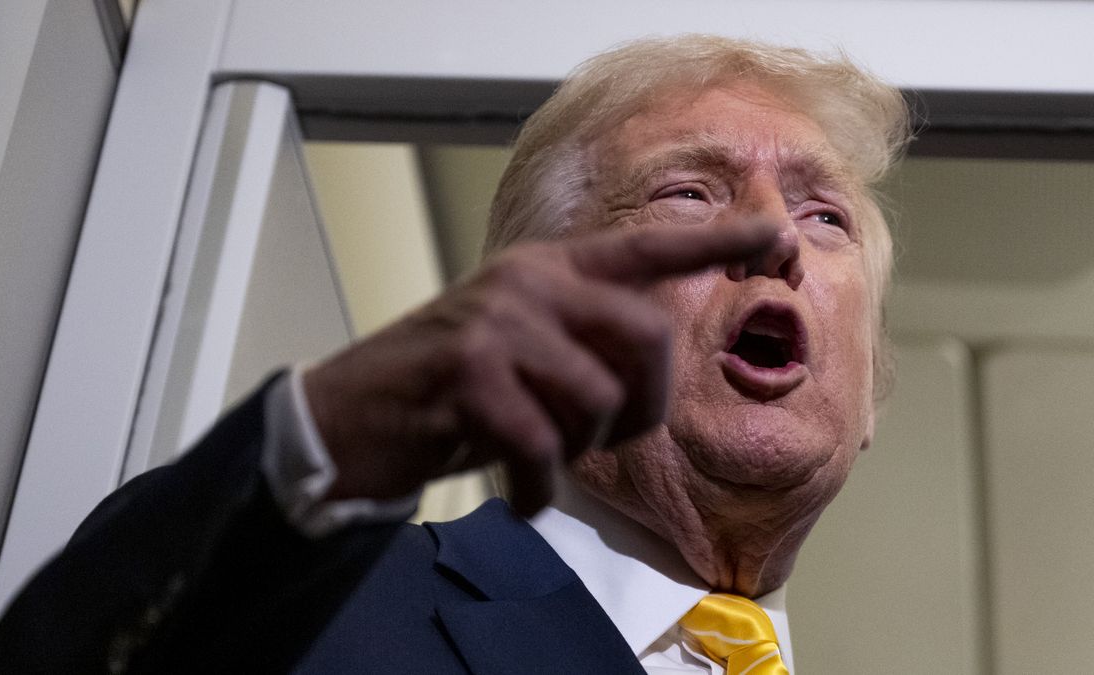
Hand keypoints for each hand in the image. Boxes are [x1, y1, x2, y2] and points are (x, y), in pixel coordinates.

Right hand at [303, 221, 775, 514]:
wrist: (349, 416)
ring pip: (599, 398)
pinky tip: (519, 491)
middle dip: (644, 404)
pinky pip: (545, 445)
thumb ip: (579, 339)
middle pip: (647, 335)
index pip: (647, 247)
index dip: (715, 242)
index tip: (776, 235)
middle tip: (607, 436)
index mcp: (548, 271)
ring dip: (581, 449)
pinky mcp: (469, 374)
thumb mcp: (519, 347)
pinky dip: (539, 487)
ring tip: (539, 455)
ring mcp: (496, 323)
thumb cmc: (446, 392)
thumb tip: (651, 376)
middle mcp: (529, 283)